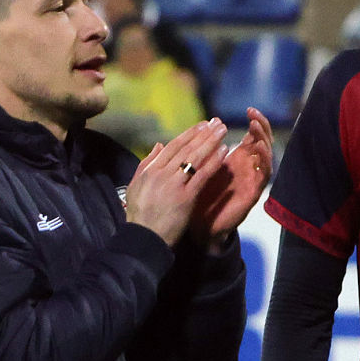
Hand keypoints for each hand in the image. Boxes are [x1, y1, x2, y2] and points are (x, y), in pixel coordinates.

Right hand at [125, 120, 226, 245]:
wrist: (143, 238)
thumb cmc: (140, 215)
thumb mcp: (136, 185)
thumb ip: (146, 163)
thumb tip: (158, 145)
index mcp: (150, 170)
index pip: (172, 146)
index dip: (189, 134)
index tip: (201, 125)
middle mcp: (161, 173)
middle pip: (186, 148)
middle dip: (203, 134)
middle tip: (217, 122)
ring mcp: (174, 184)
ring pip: (194, 158)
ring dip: (211, 142)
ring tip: (222, 131)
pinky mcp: (185, 197)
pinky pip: (202, 175)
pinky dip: (213, 162)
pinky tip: (223, 152)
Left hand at [189, 109, 274, 243]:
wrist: (200, 225)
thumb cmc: (200, 196)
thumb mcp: (201, 167)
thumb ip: (204, 149)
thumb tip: (201, 127)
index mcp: (238, 160)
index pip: (253, 137)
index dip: (255, 122)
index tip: (249, 109)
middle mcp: (248, 168)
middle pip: (263, 142)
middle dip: (261, 127)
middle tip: (254, 115)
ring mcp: (252, 180)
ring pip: (267, 157)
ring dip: (264, 141)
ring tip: (257, 128)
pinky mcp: (253, 193)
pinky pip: (264, 176)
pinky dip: (264, 161)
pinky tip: (258, 150)